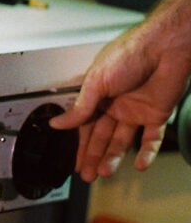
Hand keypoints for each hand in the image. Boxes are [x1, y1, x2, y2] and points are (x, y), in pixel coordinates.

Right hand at [50, 0, 190, 179]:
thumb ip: (79, 107)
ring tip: (104, 172)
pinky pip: (151, 139)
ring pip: (123, 141)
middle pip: (102, 137)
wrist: (165, 48)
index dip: (78, 143)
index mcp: (97, 94)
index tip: (73, 159)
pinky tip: (139, 164)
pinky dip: (146, 153)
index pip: (84, 124)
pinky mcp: (157, 115)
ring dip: (113, 157)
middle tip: (87, 174)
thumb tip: (58, 122)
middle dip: (92, 156)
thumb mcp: (96, 81)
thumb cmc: (130, 53)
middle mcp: (115, 104)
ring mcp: (136, 110)